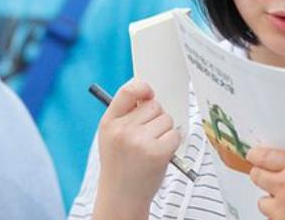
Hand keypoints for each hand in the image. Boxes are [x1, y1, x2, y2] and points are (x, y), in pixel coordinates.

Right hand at [93, 79, 180, 219]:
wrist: (121, 197)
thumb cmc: (121, 164)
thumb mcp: (112, 137)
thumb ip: (126, 114)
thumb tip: (150, 93)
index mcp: (109, 123)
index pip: (128, 91)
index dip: (143, 88)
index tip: (149, 93)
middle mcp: (122, 130)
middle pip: (155, 105)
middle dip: (156, 118)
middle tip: (147, 137)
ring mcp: (140, 141)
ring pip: (167, 119)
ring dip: (165, 131)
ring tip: (151, 148)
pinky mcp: (157, 152)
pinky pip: (175, 134)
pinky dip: (173, 143)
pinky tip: (160, 155)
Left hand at [247, 147, 284, 219]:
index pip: (264, 156)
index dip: (256, 155)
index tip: (255, 155)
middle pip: (256, 176)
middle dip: (260, 174)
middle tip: (268, 175)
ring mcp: (284, 210)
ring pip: (262, 202)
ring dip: (271, 199)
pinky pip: (274, 219)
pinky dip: (281, 215)